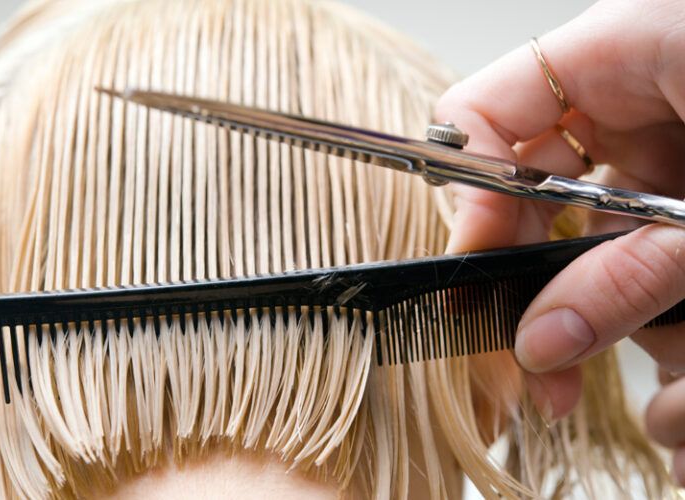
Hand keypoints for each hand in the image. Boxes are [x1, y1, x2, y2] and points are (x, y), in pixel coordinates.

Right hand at [435, 0, 684, 483]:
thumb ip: (636, 265)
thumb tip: (542, 338)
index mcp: (636, 53)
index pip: (490, 110)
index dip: (471, 191)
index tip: (481, 272)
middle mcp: (647, 110)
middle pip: (540, 201)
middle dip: (543, 295)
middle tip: (544, 370)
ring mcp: (679, 167)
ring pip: (611, 261)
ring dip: (636, 346)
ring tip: (683, 412)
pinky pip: (668, 283)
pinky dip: (684, 357)